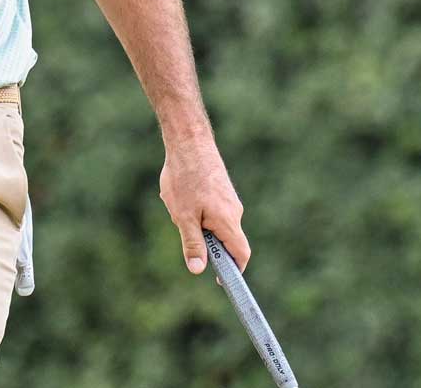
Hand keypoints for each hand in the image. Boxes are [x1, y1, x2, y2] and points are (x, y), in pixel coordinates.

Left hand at [159, 132, 249, 276]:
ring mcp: (229, 200)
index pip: (241, 255)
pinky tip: (181, 194)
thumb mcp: (183, 216)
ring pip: (216, 224)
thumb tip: (198, 270)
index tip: (220, 280)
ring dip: (197, 223)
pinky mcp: (222, 190)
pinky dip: (197, 210)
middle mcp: (235, 211)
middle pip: (226, 241)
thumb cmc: (185, 177)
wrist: (189, 141)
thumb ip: (192, 244)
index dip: (234, 271)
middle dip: (205, 242)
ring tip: (179, 206)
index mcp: (228, 221)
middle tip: (183, 229)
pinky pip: (212, 210)